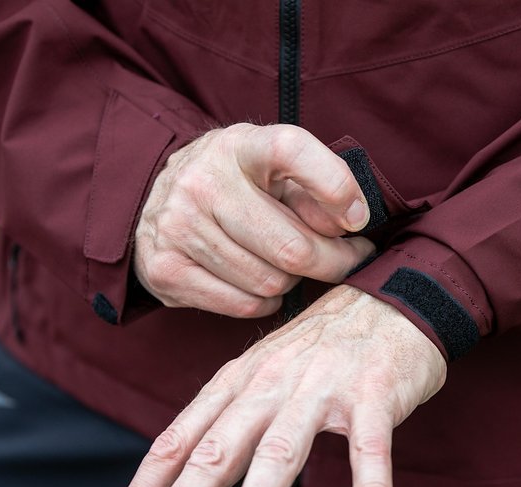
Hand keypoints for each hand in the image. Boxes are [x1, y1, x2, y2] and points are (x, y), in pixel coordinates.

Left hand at [95, 285, 446, 486]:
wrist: (396, 295)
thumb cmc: (324, 349)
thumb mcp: (263, 376)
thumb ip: (227, 424)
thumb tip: (177, 481)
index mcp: (236, 384)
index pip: (179, 443)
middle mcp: (269, 385)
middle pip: (216, 453)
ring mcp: (322, 388)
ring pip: (281, 452)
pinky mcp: (374, 394)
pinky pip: (371, 449)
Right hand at [134, 123, 375, 316]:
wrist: (161, 197)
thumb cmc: (239, 183)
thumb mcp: (276, 169)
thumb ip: (316, 191)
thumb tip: (349, 225)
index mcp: (238, 146)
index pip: (292, 150)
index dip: (335, 185)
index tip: (359, 218)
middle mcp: (202, 181)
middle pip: (292, 247)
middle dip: (333, 261)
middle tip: (345, 259)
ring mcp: (177, 226)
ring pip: (270, 282)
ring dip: (292, 281)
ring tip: (286, 263)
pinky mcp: (164, 269)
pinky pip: (244, 305)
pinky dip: (265, 302)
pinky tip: (259, 281)